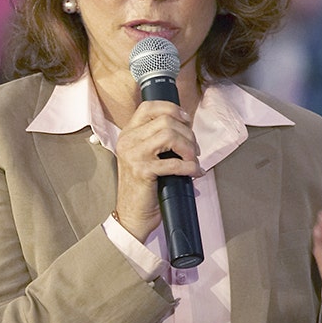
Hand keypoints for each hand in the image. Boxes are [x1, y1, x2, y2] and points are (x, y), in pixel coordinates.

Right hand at [113, 100, 201, 241]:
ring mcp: (133, 155)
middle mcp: (128, 141)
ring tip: (192, 159)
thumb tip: (184, 129)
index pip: (149, 107)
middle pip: (165, 120)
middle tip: (194, 149)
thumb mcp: (144, 157)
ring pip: (170, 135)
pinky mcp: (142, 171)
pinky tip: (194, 172)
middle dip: (188, 134)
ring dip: (189, 147)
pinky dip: (190, 167)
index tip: (186, 120)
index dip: (172, 109)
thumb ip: (156, 140)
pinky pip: (174, 162)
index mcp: (128, 134)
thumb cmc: (143, 188)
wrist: (131, 215)